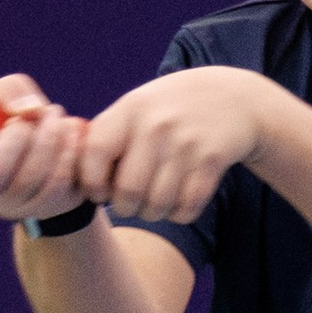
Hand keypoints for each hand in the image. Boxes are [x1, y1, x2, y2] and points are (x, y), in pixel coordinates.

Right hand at [0, 73, 88, 221]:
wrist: (51, 151)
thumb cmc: (16, 122)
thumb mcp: (6, 99)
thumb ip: (9, 90)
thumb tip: (27, 110)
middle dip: (18, 135)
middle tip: (29, 118)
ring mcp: (12, 207)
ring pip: (29, 178)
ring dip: (48, 138)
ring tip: (55, 115)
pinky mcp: (44, 209)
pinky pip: (57, 184)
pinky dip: (66, 152)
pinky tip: (69, 133)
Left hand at [77, 68, 279, 226]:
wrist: (235, 98)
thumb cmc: (172, 110)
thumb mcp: (138, 107)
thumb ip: (107, 135)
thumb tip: (76, 178)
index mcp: (130, 110)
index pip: (94, 154)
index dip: (92, 183)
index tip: (101, 191)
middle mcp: (156, 125)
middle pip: (127, 192)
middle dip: (126, 208)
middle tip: (132, 203)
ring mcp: (186, 142)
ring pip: (158, 205)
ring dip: (155, 213)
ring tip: (156, 202)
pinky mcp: (212, 159)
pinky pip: (187, 208)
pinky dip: (180, 213)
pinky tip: (181, 199)